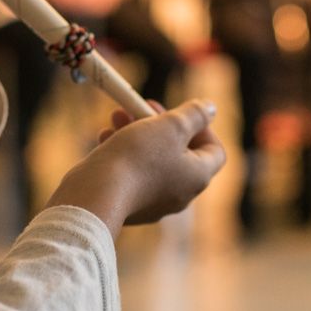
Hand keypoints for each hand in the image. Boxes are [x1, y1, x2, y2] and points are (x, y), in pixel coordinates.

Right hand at [45, 100, 226, 236]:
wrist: (97, 195)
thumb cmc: (138, 157)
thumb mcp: (171, 125)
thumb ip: (194, 114)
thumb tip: (210, 109)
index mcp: (197, 177)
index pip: (214, 150)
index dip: (203, 127)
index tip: (181, 113)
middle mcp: (180, 194)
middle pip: (179, 151)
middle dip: (159, 123)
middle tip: (143, 105)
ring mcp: (154, 202)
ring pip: (151, 160)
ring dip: (136, 132)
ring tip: (117, 115)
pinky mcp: (129, 205)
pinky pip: (131, 174)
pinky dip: (121, 153)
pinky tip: (105, 136)